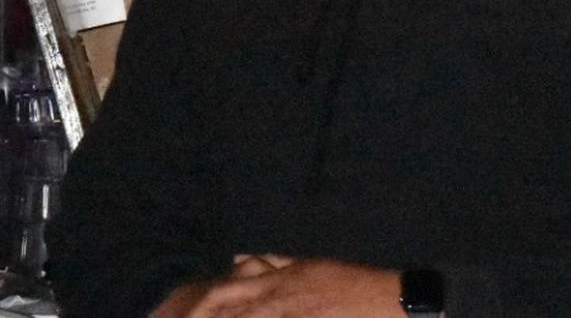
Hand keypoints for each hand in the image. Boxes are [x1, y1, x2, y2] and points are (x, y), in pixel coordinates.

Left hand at [149, 255, 404, 317]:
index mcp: (280, 277)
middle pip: (228, 307)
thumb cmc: (351, 285)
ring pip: (246, 316)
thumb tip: (238, 258)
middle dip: (201, 314)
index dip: (200, 306)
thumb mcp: (311, 265)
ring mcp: (291, 313)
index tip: (180, 315)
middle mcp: (279, 295)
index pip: (226, 290)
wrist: (390, 301)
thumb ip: (274, 261)